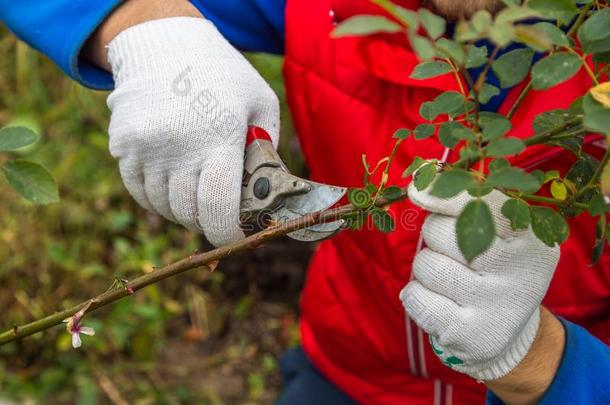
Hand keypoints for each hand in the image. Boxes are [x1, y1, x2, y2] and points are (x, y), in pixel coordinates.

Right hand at [105, 17, 279, 245]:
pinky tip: (173, 183)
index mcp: (219, 137)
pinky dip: (158, 199)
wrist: (165, 43)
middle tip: (220, 213)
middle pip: (190, 213)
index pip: (217, 207)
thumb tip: (266, 198)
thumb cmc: (224, 77)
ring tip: (197, 191)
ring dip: (183, 210)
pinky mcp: (122, 146)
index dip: (227, 234)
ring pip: (164, 207)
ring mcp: (144, 147)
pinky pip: (140, 193)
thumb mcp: (260, 103)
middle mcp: (177, 146)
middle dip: (208, 222)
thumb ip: (268, 152)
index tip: (236, 237)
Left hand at [400, 182, 559, 380]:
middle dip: (434, 235)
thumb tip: (423, 176)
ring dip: (425, 268)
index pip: (484, 204)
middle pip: (440, 232)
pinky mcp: (471, 335)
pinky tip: (437, 301)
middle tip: (454, 250)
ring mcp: (496, 306)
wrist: (506, 330)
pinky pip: (415, 298)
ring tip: (451, 279)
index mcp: (533, 237)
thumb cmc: (492, 265)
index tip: (416, 190)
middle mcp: (521, 272)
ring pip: (424, 265)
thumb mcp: (498, 230)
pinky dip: (415, 295)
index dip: (444, 194)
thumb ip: (469, 200)